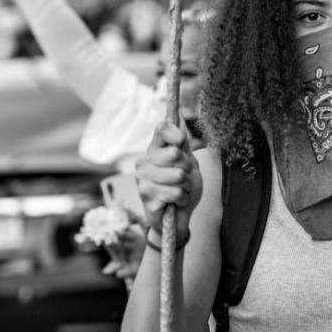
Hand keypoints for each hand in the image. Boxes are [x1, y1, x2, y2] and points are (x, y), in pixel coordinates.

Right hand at [134, 123, 201, 243]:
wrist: (178, 217)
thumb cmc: (183, 188)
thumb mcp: (188, 163)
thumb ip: (184, 143)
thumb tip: (183, 114)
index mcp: (154, 150)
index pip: (162, 128)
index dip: (177, 136)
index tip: (183, 147)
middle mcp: (144, 161)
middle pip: (175, 153)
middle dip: (187, 169)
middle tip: (183, 179)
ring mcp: (142, 179)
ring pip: (178, 175)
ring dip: (186, 187)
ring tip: (180, 191)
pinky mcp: (146, 196)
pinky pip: (176, 192)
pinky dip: (183, 199)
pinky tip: (175, 202)